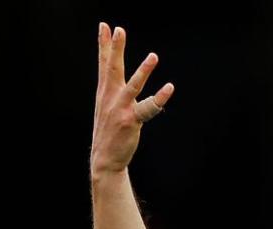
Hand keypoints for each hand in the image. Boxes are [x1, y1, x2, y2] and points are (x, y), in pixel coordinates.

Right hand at [91, 23, 174, 175]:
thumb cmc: (109, 131)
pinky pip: (149, 107)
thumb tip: (114, 77)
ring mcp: (120, 108)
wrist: (105, 158)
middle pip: (113, 68)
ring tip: (153, 56)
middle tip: (118, 29)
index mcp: (104, 92)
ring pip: (133, 86)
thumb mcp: (105, 107)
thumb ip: (112, 90)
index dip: (104, 45)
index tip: (104, 26)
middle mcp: (110, 97)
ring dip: (143, 71)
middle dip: (115, 48)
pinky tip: (169, 87)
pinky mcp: (131, 120)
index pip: (103, 64)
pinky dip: (160, 97)